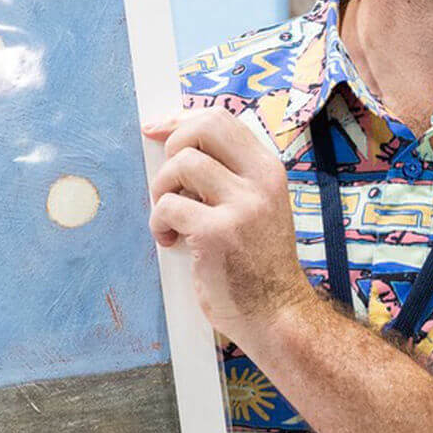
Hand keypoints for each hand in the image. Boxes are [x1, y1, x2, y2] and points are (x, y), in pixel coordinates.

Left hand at [144, 108, 324, 345]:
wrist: (276, 312)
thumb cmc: (258, 263)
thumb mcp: (257, 206)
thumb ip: (228, 177)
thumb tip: (176, 148)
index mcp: (268, 170)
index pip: (221, 119)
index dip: (181, 120)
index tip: (156, 131)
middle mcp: (260, 181)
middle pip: (202, 128)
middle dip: (172, 145)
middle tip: (170, 180)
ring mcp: (241, 206)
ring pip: (181, 164)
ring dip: (161, 190)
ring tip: (170, 216)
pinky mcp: (216, 233)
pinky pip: (167, 207)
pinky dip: (158, 224)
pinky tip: (171, 240)